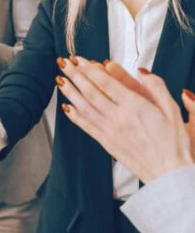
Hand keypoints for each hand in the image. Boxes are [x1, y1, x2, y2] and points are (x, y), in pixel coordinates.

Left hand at [56, 57, 194, 182]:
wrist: (169, 172)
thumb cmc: (173, 142)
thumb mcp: (172, 109)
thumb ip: (157, 87)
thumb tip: (142, 71)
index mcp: (136, 107)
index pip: (106, 83)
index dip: (90, 69)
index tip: (79, 59)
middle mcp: (119, 118)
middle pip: (91, 92)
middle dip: (75, 75)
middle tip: (64, 63)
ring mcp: (110, 130)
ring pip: (84, 107)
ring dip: (70, 92)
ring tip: (60, 79)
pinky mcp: (106, 142)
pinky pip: (86, 126)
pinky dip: (74, 115)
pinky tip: (66, 106)